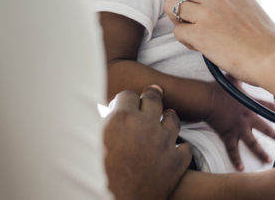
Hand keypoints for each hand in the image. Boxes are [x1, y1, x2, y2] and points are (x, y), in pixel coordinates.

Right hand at [103, 85, 191, 199]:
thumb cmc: (95, 178)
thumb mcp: (90, 146)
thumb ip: (99, 126)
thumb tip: (100, 116)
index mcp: (121, 119)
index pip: (128, 95)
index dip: (125, 100)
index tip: (124, 105)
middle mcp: (146, 125)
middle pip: (154, 98)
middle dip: (150, 97)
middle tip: (150, 95)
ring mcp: (165, 142)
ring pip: (172, 118)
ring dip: (166, 118)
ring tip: (164, 119)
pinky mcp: (177, 161)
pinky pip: (184, 146)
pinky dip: (178, 148)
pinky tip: (172, 151)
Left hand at [165, 0, 274, 85]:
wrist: (273, 58)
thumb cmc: (265, 37)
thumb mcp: (248, 3)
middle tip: (189, 11)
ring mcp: (207, 15)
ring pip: (171, 6)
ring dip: (178, 19)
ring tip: (192, 28)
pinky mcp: (201, 36)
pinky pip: (177, 31)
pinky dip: (185, 39)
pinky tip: (199, 45)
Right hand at [204, 79, 274, 170]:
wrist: (208, 99)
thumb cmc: (219, 87)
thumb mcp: (233, 79)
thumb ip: (241, 75)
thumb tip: (243, 63)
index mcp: (250, 104)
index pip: (269, 107)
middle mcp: (248, 118)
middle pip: (264, 127)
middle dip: (272, 133)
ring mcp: (238, 128)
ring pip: (252, 143)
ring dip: (260, 152)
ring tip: (267, 160)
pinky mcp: (228, 135)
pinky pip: (233, 150)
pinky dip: (236, 160)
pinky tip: (241, 168)